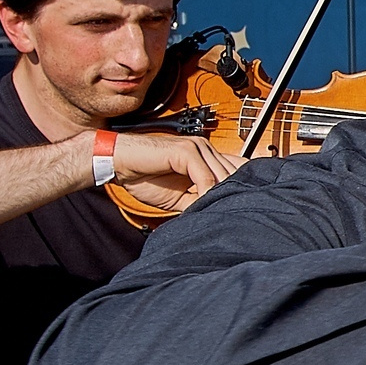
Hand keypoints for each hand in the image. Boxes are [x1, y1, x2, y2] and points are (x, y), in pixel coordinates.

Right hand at [109, 131, 241, 214]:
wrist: (119, 164)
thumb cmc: (145, 177)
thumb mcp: (180, 198)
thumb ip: (200, 202)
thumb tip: (219, 215)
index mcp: (207, 158)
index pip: (239, 169)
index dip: (246, 188)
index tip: (246, 209)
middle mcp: (206, 149)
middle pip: (235, 174)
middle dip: (235, 196)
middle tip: (235, 216)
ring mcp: (197, 148)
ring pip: (222, 176)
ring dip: (222, 197)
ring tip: (220, 214)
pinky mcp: (185, 151)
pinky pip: (204, 175)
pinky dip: (206, 192)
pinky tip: (203, 204)